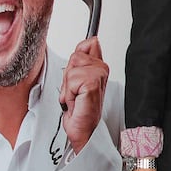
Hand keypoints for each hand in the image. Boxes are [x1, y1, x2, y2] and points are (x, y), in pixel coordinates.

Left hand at [59, 37, 108, 153]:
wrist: (83, 130)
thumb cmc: (81, 109)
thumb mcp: (75, 81)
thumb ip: (79, 61)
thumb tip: (89, 41)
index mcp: (99, 66)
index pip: (89, 43)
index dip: (78, 56)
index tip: (77, 75)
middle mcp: (102, 69)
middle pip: (76, 55)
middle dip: (68, 76)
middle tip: (75, 91)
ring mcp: (99, 76)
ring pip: (72, 68)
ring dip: (68, 87)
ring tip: (75, 97)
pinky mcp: (92, 84)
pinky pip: (71, 80)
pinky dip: (69, 93)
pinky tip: (77, 101)